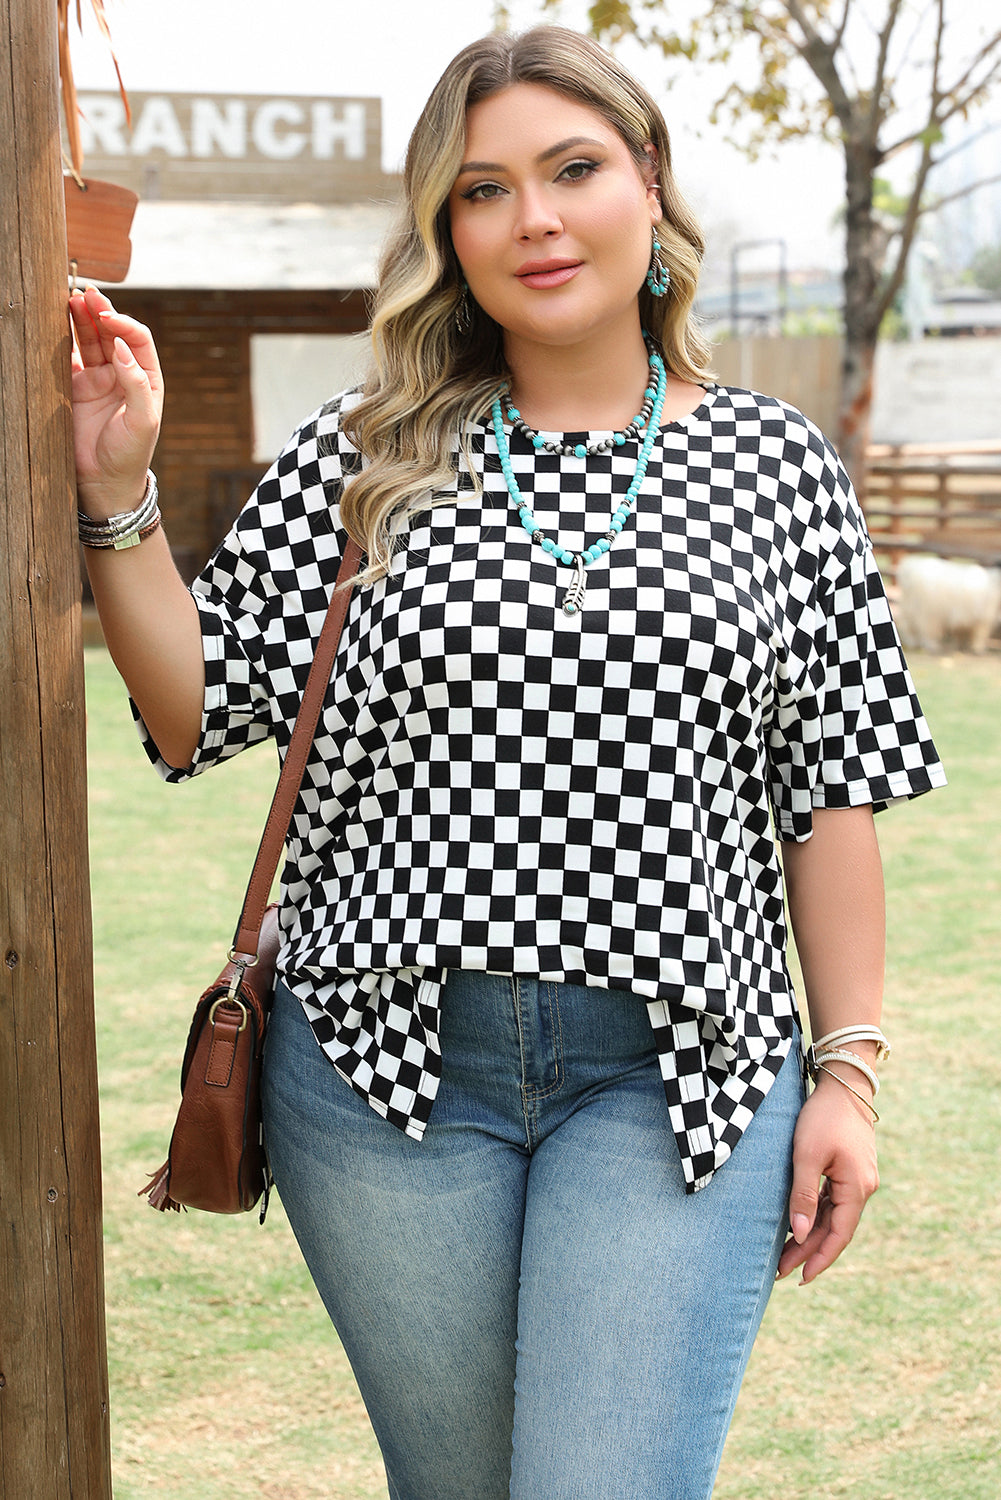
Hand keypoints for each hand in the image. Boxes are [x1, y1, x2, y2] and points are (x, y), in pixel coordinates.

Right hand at [69, 285, 163, 517]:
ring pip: (89, 340)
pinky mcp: (74, 388)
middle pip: (112, 333)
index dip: (125, 324)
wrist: (103, 482)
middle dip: (101, 311)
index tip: (109, 318)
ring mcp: (97, 379)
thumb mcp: (143, 421)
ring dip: (81, 319)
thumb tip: (124, 347)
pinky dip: (63, 338)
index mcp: (146, 379)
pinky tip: (56, 321)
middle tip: (87, 294)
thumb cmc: (130, 454)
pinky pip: (68, 357)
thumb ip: (136, 383)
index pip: (138, 340)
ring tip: (71, 298)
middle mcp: (123, 374)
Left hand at [776, 1071, 878, 1284]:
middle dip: (808, 1250)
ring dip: (811, 1234)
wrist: (843, 1085)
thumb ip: (804, 1195)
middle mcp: (863, 1188)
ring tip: (785, 1254)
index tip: (800, 1278)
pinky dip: (817, 1216)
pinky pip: (834, 1202)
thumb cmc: (823, 1117)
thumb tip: (799, 1233)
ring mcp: (858, 1179)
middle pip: (835, 1229)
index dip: (820, 1258)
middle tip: (781, 1271)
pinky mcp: (850, 1170)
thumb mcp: (807, 1155)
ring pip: (834, 1216)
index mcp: (857, 1188)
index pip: (839, 1235)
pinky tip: (800, 1225)